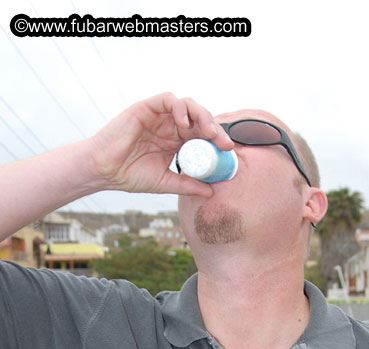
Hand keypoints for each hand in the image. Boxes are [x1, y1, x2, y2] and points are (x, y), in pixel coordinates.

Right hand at [88, 92, 233, 197]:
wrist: (104, 171)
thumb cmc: (130, 175)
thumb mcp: (166, 182)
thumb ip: (187, 184)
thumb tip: (211, 192)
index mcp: (176, 141)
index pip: (202, 135)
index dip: (217, 140)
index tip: (228, 151)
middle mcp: (170, 126)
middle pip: (199, 118)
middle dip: (214, 128)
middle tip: (223, 143)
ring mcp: (159, 116)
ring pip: (187, 105)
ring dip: (201, 115)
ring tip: (208, 132)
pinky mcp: (146, 107)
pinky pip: (168, 99)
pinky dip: (180, 107)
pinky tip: (184, 124)